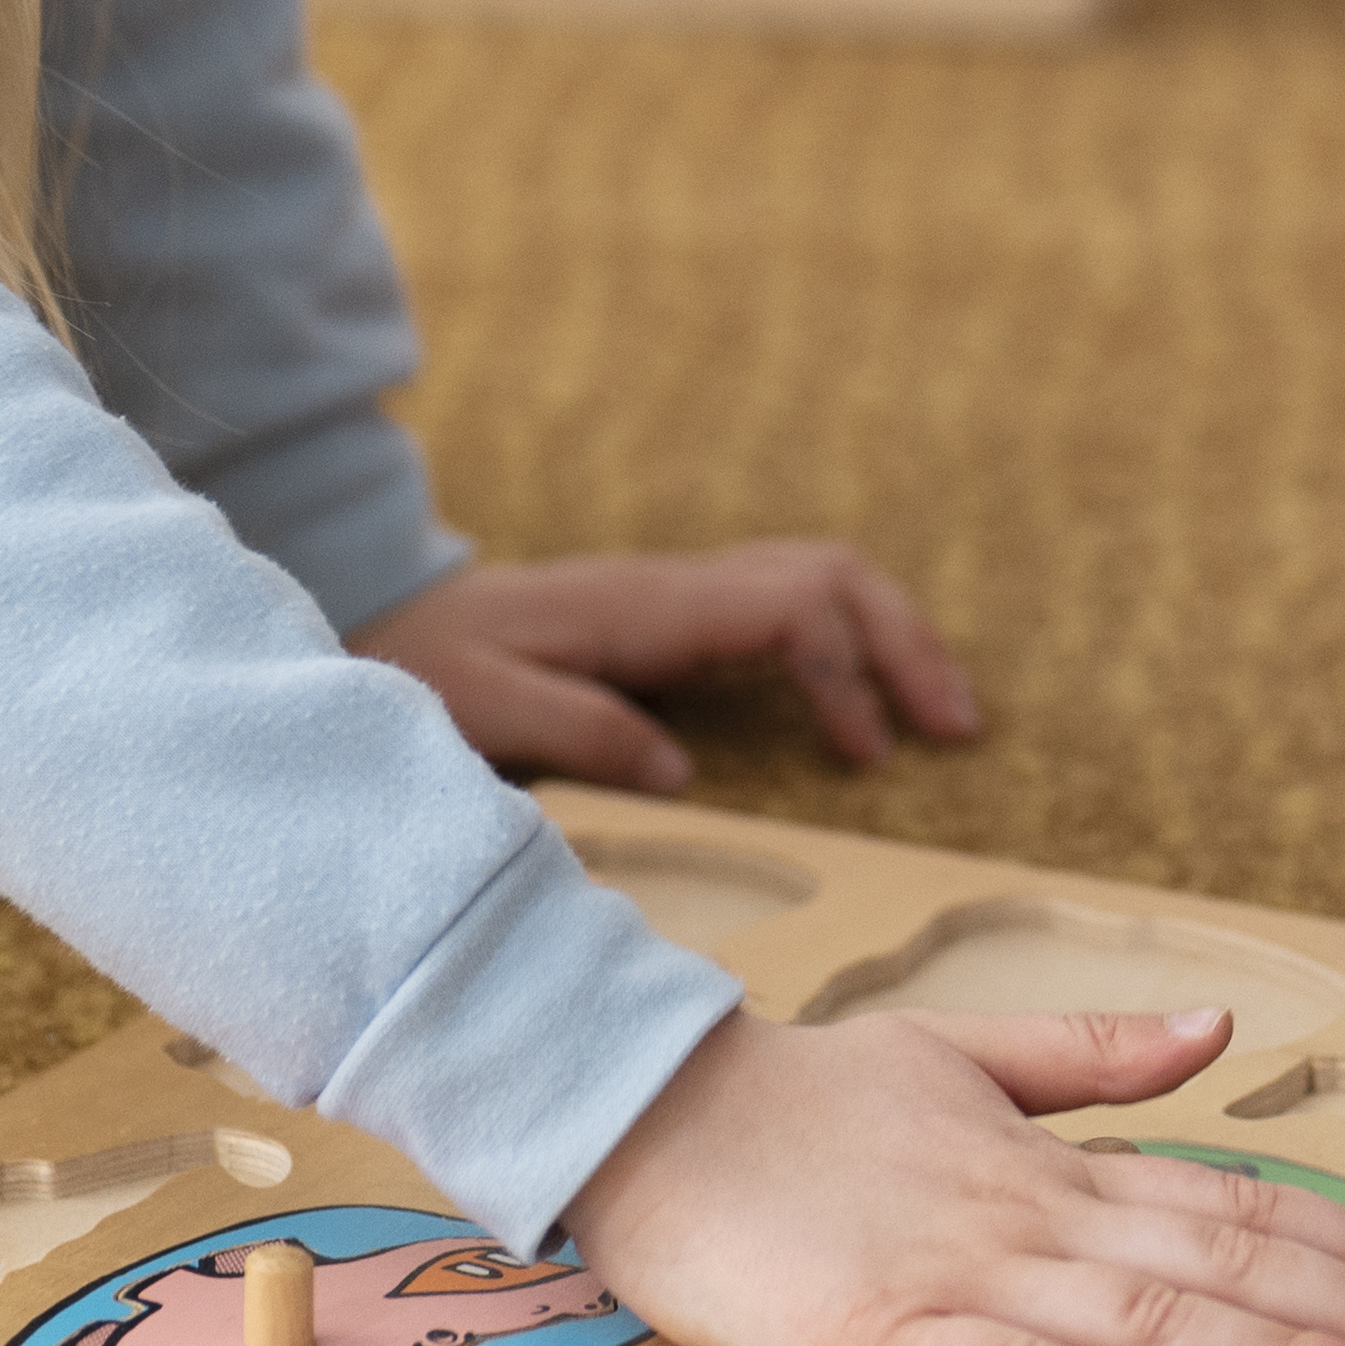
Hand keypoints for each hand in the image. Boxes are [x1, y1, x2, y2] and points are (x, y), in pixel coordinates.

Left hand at [356, 539, 980, 791]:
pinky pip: (790, 601)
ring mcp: (680, 592)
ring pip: (821, 576)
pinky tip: (866, 697)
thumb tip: (681, 771)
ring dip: (891, 636)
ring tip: (940, 715)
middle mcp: (675, 587)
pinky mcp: (676, 612)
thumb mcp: (480, 710)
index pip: (790, 607)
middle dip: (907, 644)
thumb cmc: (426, 668)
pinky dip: (848, 639)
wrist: (386, 619)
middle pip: (832, 574)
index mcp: (644, 608)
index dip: (846, 676)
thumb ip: (576, 732)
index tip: (868, 759)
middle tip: (957, 729)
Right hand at [559, 1004, 1344, 1345]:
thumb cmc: (795, 1097)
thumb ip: (1087, 1053)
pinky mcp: (884, 1338)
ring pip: (1148, 1319)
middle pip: (1222, 1263)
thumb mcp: (953, 1049)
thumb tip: (1218, 1032)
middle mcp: (1027, 1214)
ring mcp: (959, 1276)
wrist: (642, 1113)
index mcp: (1046, 1158)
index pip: (1233, 1201)